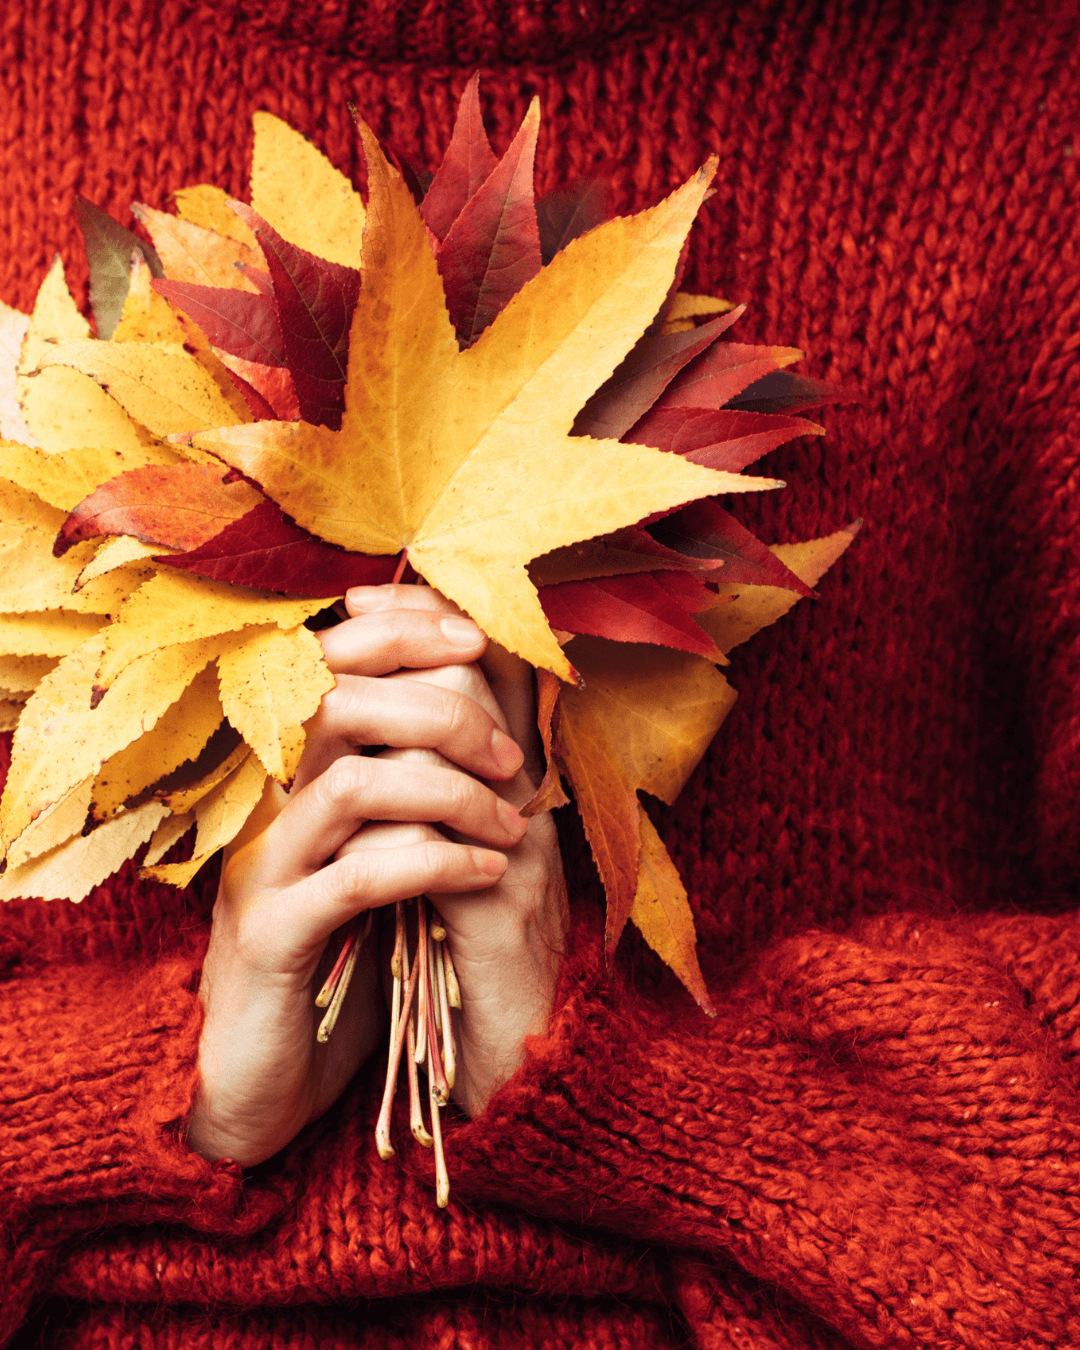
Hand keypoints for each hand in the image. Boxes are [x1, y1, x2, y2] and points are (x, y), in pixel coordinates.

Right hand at [188, 587, 566, 1166]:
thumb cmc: (341, 956)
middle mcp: (268, 804)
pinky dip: (436, 861)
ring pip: (351, 783)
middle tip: (511, 753)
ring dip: (450, 790)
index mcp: (293, 773)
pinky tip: (488, 870)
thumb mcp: (379, 855)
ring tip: (511, 822)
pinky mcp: (273, 935)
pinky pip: (358, 878)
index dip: (401, 631)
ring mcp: (266, 867)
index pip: (330, 663)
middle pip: (338, 702)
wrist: (269, 1075)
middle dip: (442, 708)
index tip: (479, 639)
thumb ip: (409, 780)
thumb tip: (488, 702)